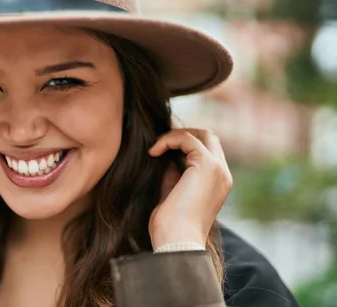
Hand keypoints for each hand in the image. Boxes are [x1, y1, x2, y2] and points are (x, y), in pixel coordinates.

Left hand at [147, 129, 232, 249]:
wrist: (177, 241)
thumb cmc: (171, 226)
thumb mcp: (172, 193)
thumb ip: (174, 173)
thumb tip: (165, 156)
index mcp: (218, 183)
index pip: (207, 150)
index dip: (184, 145)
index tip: (160, 151)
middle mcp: (223, 174)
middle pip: (208, 137)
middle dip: (182, 135)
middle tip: (158, 144)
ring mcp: (218, 169)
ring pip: (201, 134)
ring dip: (174, 136)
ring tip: (155, 148)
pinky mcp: (207, 165)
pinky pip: (188, 139)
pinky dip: (168, 140)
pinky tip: (153, 152)